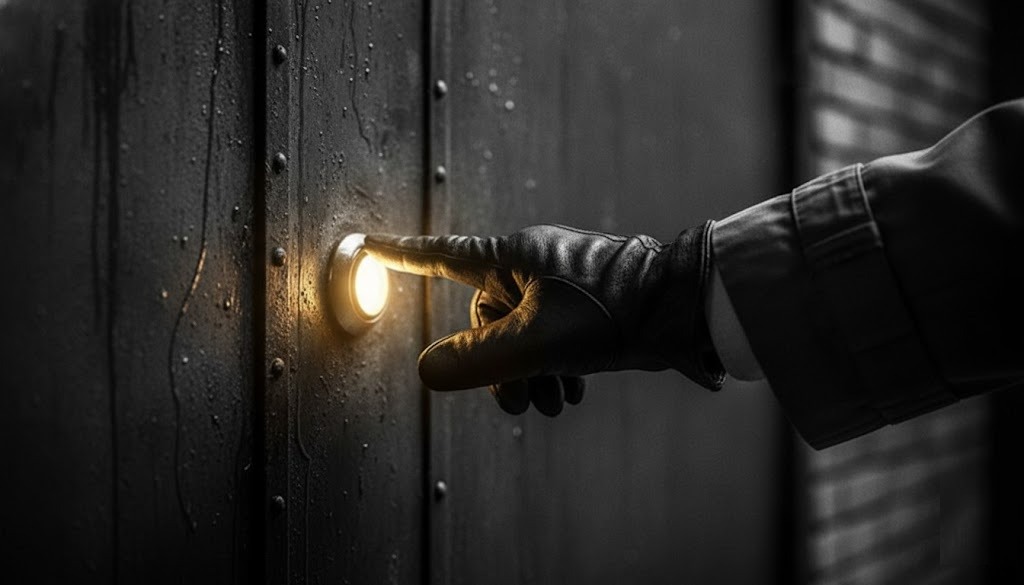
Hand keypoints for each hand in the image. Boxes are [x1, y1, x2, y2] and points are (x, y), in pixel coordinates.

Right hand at [363, 222, 724, 415]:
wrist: (687, 307)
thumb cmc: (615, 311)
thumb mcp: (538, 342)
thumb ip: (477, 360)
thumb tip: (429, 371)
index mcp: (514, 257)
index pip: (442, 256)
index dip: (402, 256)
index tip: (368, 245)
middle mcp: (533, 264)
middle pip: (485, 318)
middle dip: (496, 366)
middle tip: (518, 402)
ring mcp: (561, 283)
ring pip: (520, 334)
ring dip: (528, 375)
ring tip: (551, 405)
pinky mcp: (587, 303)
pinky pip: (551, 336)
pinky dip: (553, 367)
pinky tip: (571, 394)